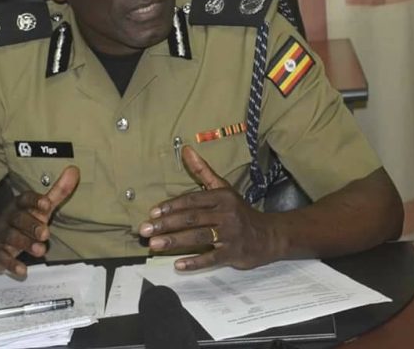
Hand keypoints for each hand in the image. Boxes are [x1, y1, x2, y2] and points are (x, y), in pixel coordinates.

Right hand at [0, 166, 79, 276]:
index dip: (34, 200)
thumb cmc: (21, 223)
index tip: (47, 204)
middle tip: (46, 233)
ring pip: (12, 238)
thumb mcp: (39, 208)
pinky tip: (23, 271)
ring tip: (41, 251)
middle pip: (18, 219)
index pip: (25, 199)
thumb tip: (75, 170)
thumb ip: (57, 192)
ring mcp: (1, 236)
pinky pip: (3, 258)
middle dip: (32, 225)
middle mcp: (8, 218)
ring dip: (26, 244)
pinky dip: (12, 264)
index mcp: (19, 205)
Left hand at [138, 146, 281, 270]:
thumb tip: (186, 149)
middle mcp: (226, 214)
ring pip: (199, 238)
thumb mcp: (223, 188)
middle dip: (166, 224)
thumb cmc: (239, 210)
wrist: (268, 235)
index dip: (172, 206)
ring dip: (175, 241)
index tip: (153, 212)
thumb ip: (202, 170)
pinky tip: (178, 265)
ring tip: (154, 245)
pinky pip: (212, 258)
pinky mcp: (233, 254)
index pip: (192, 201)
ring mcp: (230, 235)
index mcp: (221, 197)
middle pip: (192, 219)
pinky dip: (195, 262)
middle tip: (145, 230)